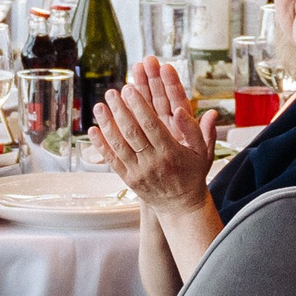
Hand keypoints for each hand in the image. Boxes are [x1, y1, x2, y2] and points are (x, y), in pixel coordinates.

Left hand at [91, 59, 216, 212]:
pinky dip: (101, 145)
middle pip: (132, 132)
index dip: (138, 106)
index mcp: (170, 152)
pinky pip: (112, 160)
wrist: (180, 206)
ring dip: (107, 124)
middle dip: (120, 110)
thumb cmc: (192, 174)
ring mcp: (138, 171)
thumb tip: (181, 110)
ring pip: (119, 144)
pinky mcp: (128, 179)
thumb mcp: (202, 152)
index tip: (130, 89)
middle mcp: (153, 162)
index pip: (151, 125)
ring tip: (99, 106)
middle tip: (112, 93)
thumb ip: (195, 130)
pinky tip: (92, 130)